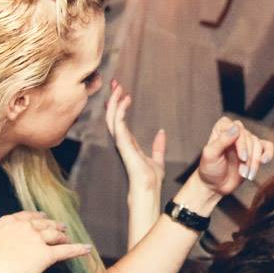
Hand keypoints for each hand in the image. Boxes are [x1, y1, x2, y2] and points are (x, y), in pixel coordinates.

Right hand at [0, 211, 92, 272]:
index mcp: (6, 223)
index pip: (25, 217)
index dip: (36, 217)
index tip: (42, 217)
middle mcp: (23, 227)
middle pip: (43, 223)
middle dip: (53, 225)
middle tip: (60, 227)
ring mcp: (36, 239)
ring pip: (56, 234)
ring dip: (63, 235)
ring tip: (69, 237)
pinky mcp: (46, 254)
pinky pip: (67, 251)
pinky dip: (78, 249)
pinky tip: (87, 249)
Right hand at [105, 81, 165, 197]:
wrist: (149, 189)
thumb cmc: (151, 179)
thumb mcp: (157, 159)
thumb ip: (158, 147)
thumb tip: (161, 133)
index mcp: (127, 143)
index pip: (119, 119)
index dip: (118, 105)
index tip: (120, 90)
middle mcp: (121, 141)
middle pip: (112, 116)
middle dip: (112, 99)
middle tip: (115, 83)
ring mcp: (120, 143)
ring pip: (112, 117)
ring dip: (114, 101)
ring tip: (118, 87)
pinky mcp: (123, 145)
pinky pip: (118, 124)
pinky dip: (120, 111)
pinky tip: (125, 99)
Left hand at [196, 117, 273, 195]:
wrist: (216, 185)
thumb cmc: (210, 169)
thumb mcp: (211, 155)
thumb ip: (222, 140)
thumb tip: (236, 128)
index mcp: (222, 128)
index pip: (238, 129)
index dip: (242, 144)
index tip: (242, 158)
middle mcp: (235, 131)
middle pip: (250, 138)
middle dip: (249, 157)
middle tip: (243, 173)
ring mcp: (245, 141)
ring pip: (258, 145)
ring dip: (255, 162)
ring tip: (247, 175)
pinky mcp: (254, 150)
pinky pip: (267, 146)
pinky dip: (268, 153)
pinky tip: (264, 161)